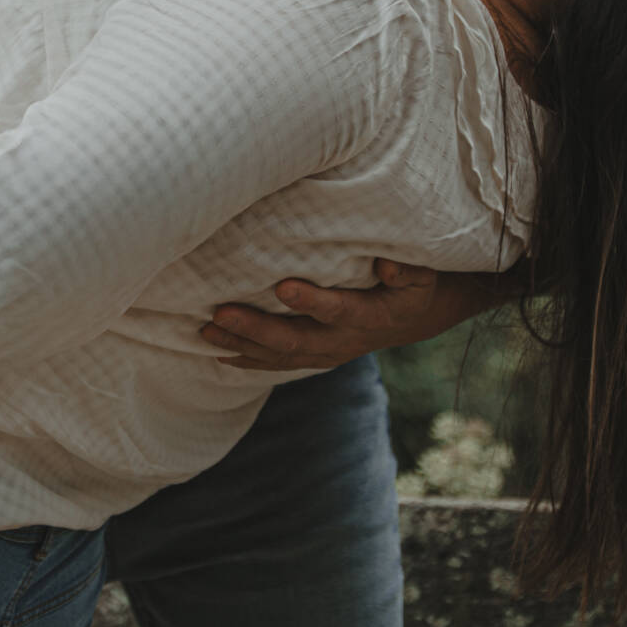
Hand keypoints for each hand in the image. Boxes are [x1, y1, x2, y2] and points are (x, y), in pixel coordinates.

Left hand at [198, 260, 510, 371]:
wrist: (415, 316)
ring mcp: (327, 352)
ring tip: (203, 332)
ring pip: (280, 355)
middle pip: (295, 340)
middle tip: (218, 314)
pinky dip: (247, 359)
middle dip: (255, 329)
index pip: (338, 310)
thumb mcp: (423, 271)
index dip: (312, 301)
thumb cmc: (415, 283)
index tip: (282, 286)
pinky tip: (214, 353)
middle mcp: (344, 341)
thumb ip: (406, 268)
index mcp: (371, 316)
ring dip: (241, 345)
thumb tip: (387, 264)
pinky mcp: (314, 355)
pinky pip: (277, 362)